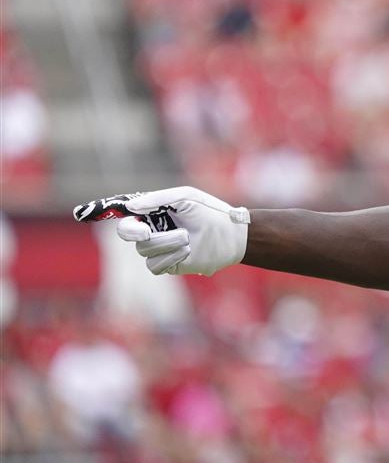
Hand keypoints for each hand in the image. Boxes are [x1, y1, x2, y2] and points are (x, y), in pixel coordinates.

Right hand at [74, 187, 249, 275]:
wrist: (231, 236)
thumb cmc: (210, 212)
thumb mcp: (184, 197)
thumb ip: (156, 200)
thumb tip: (130, 207)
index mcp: (153, 210)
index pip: (123, 211)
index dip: (101, 212)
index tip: (82, 212)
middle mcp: (152, 228)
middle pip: (126, 232)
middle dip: (133, 231)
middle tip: (146, 231)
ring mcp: (159, 248)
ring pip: (144, 250)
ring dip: (165, 242)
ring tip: (187, 238)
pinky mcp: (167, 264)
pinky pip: (154, 265)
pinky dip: (170, 256)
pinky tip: (187, 250)